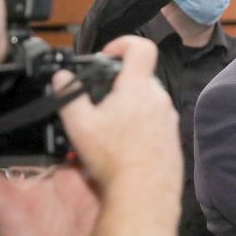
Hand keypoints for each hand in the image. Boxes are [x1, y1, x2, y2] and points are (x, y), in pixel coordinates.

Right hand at [54, 36, 181, 200]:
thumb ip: (68, 95)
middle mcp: (160, 100)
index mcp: (139, 89)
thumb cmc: (115, 160)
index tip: (108, 55)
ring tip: (109, 128)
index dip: (123, 43)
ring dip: (130, 107)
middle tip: (100, 101)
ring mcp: (169, 118)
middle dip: (120, 84)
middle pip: (141, 77)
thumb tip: (62, 78)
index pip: (141, 47)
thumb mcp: (79, 124)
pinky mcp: (173, 137)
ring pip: (148, 101)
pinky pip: (156, 122)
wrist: (144, 192)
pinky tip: (124, 145)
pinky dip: (140, 126)